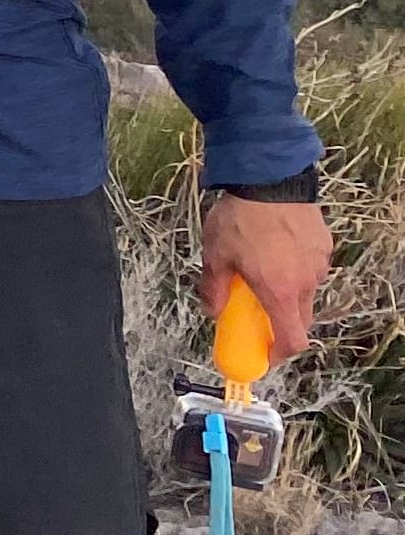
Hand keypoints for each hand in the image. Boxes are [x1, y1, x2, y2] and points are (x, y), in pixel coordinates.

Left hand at [202, 188, 331, 359]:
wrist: (269, 180)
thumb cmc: (240, 219)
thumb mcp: (215, 256)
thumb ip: (213, 289)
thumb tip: (211, 310)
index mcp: (280, 292)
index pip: (292, 340)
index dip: (279, 354)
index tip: (265, 354)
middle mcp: (306, 282)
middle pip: (299, 317)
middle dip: (278, 321)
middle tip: (255, 310)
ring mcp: (318, 264)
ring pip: (305, 291)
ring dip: (286, 291)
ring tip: (260, 270)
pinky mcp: (324, 245)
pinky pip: (310, 268)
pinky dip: (294, 269)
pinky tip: (274, 250)